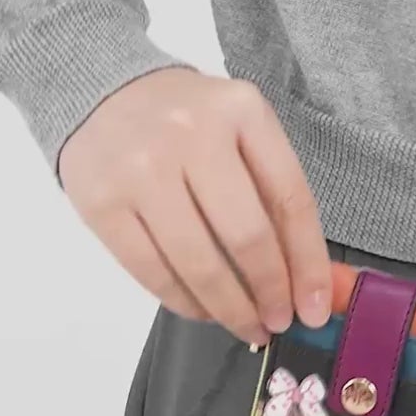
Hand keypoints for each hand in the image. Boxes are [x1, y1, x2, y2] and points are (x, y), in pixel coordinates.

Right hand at [58, 67, 331, 344]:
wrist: (100, 89)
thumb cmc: (187, 120)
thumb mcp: (240, 130)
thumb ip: (273, 193)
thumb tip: (308, 278)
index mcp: (242, 111)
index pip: (291, 199)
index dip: (308, 262)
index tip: (315, 306)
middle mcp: (192, 136)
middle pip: (247, 235)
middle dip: (270, 292)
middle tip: (280, 321)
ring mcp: (142, 170)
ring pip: (198, 263)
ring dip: (230, 308)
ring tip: (248, 326)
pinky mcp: (101, 204)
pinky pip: (152, 271)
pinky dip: (184, 302)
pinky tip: (204, 311)